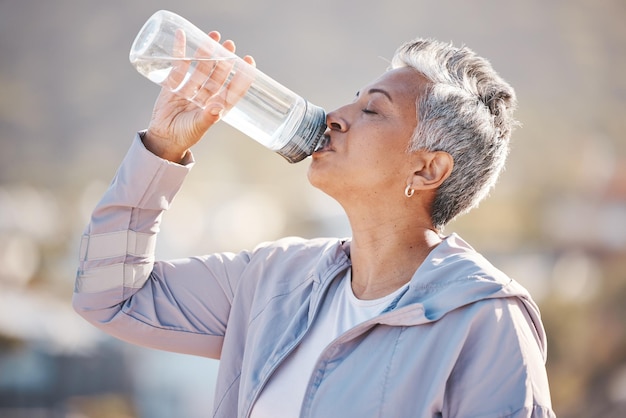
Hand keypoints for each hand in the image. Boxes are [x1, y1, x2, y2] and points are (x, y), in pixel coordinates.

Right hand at [144, 31, 255, 162]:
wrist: (162, 138)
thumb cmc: (184, 136)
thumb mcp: (197, 127)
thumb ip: (208, 118)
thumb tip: (218, 109)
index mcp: (217, 106)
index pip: (234, 88)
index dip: (243, 76)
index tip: (250, 61)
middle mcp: (207, 96)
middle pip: (218, 74)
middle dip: (225, 59)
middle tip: (230, 44)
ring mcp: (191, 88)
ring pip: (201, 67)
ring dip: (206, 52)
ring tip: (213, 36)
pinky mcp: (174, 84)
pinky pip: (178, 65)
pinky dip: (180, 51)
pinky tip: (182, 36)